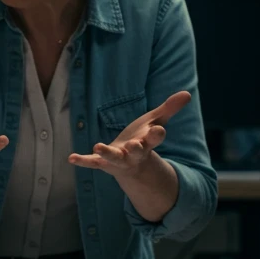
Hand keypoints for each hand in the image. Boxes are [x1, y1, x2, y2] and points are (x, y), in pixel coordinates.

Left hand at [69, 91, 190, 178]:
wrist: (131, 165)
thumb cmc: (143, 138)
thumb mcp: (155, 122)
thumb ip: (169, 109)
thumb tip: (187, 93)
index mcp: (147, 142)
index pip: (154, 138)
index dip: (156, 135)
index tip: (158, 130)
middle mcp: (134, 153)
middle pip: (136, 151)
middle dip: (136, 148)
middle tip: (135, 145)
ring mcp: (117, 160)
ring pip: (113, 158)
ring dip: (107, 153)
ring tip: (98, 146)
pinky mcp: (102, 162)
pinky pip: (92, 163)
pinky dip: (83, 161)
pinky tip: (72, 158)